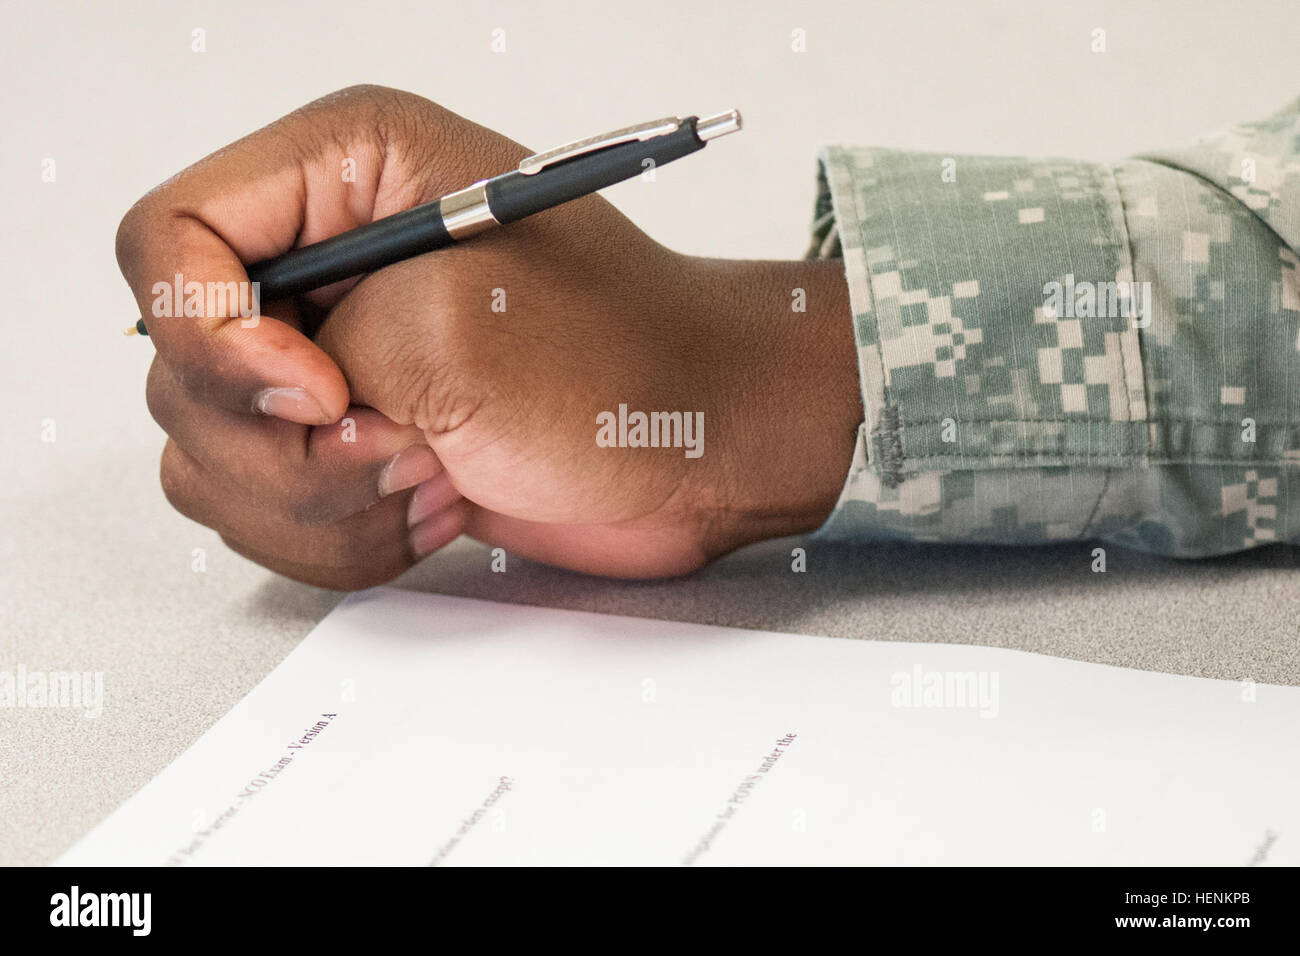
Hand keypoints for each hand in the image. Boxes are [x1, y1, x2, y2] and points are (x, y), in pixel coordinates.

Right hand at [117, 86, 860, 587]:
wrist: (705, 446)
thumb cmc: (626, 367)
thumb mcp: (454, 332)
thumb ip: (312, 353)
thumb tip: (265, 410)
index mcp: (345, 175)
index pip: (167, 240)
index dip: (214, 339)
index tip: (322, 393)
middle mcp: (325, 260)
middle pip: (180, 367)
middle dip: (291, 442)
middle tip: (408, 443)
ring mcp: (333, 359)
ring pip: (212, 456)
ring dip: (323, 500)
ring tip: (437, 474)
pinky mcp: (351, 443)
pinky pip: (267, 514)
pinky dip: (344, 537)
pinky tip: (438, 506)